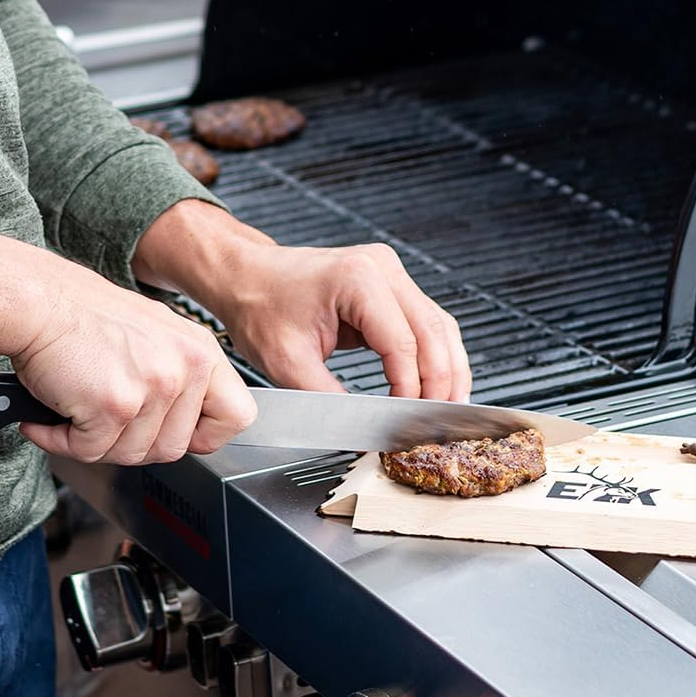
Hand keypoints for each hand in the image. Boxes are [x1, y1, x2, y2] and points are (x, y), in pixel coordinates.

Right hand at [0, 210, 257, 463]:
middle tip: (102, 420)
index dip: (205, 436)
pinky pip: (91, 451)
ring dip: (94, 443)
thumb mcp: (155, 336)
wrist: (38, 301)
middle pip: (174, 448)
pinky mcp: (116, 405)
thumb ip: (178, 376)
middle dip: (131, 444)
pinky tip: (51, 414)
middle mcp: (186, 367)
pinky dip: (60, 440)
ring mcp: (154, 387)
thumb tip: (185, 428)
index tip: (178, 436)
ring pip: (132, 455)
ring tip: (75, 408)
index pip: (237, 415)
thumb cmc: (84, 316)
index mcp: (201, 350)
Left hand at [135, 204, 471, 400]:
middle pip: (433, 331)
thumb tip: (365, 428)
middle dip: (441, 382)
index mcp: (357, 280)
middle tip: (441, 421)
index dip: (411, 387)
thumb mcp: (287, 363)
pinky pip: (427, 320)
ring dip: (448, 368)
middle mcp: (382, 268)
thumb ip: (328, 397)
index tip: (407, 421)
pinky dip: (436, 353)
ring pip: (440, 324)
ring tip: (449, 406)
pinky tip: (438, 381)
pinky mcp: (391, 284)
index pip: (402, 342)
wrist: (246, 276)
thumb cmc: (260, 307)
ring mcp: (390, 272)